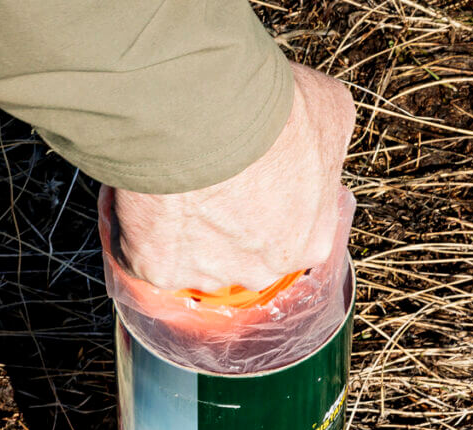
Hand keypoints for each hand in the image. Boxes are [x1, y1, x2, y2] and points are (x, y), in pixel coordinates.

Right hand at [111, 62, 354, 291]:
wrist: (206, 115)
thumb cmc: (272, 113)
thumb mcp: (329, 112)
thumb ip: (326, 143)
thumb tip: (314, 140)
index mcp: (310, 242)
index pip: (295, 232)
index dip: (272, 199)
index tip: (253, 174)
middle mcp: (264, 271)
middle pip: (245, 252)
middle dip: (230, 221)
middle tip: (213, 175)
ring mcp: (211, 275)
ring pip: (196, 257)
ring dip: (186, 229)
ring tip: (176, 183)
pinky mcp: (160, 270)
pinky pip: (148, 257)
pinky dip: (142, 234)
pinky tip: (146, 200)